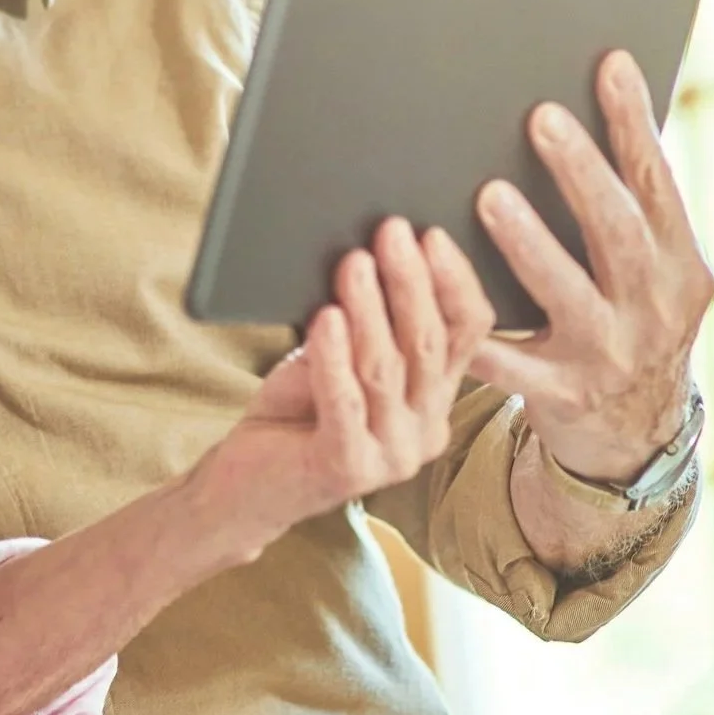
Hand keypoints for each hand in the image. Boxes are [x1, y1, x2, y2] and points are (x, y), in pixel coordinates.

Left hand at [198, 219, 488, 543]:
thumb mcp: (337, 356)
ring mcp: (392, 455)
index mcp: (434, 397)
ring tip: (353, 263)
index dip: (453, 282)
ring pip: (388, 369)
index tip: (433, 234)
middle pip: (428, 344)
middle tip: (393, 232)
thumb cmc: (295, 408)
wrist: (247, 482)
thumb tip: (370, 251)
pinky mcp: (348, 469)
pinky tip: (326, 318)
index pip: (466, 333)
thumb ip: (364, 321)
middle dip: (410, 282)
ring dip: (369, 309)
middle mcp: (426, 428)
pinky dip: (334, 357)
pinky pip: (345, 403)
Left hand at [468, 50, 713, 483]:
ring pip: (565, 295)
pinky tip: (438, 295)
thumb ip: (626, 208)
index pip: (655, 184)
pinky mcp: (560, 394)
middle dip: (579, 174)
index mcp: (680, 265)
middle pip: (617, 234)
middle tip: (540, 118)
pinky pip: (509, 362)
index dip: (633, 124)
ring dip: (528, 244)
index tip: (608, 65)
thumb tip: (589, 108)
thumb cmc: (627, 317)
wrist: (636, 431)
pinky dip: (476, 332)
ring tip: (489, 196)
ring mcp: (608, 354)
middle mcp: (654, 309)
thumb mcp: (650, 268)